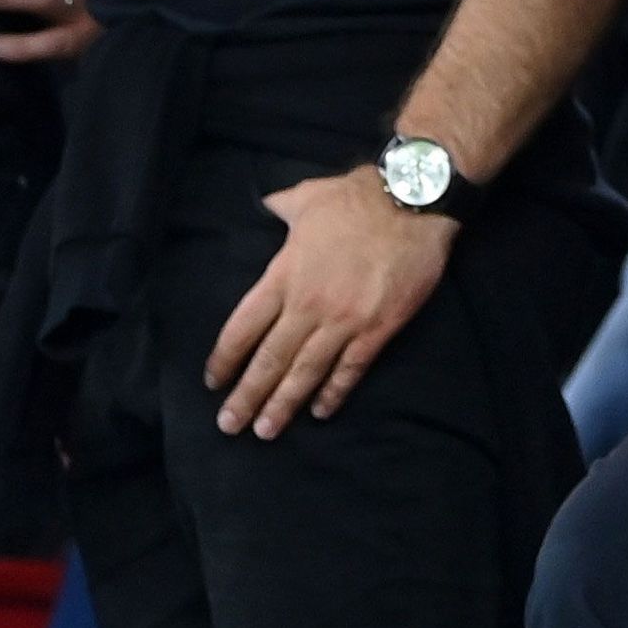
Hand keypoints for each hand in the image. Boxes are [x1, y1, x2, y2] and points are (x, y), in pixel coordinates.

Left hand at [201, 166, 453, 435]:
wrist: (414, 200)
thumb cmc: (357, 196)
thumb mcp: (307, 196)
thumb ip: (280, 207)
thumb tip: (264, 205)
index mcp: (284, 275)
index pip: (243, 328)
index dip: (225, 359)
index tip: (213, 382)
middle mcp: (308, 305)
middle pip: (269, 360)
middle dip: (247, 396)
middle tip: (229, 424)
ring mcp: (344, 320)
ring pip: (305, 372)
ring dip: (283, 404)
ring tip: (265, 431)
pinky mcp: (378, 328)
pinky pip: (350, 369)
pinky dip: (333, 392)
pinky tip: (319, 411)